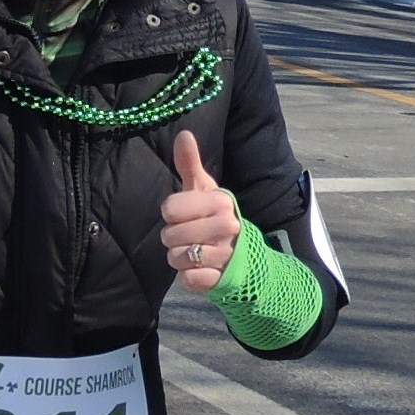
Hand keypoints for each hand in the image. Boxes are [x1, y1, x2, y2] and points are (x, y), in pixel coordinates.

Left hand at [159, 130, 240, 294]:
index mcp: (221, 202)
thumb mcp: (204, 190)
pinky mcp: (222, 280)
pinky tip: (198, 270)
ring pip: (177, 258)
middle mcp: (228, 227)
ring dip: (178, 258)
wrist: (244, 257)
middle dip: (172, 237)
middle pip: (170, 236)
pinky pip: (188, 280)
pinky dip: (187, 277)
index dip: (170, 213)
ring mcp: (226, 255)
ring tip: (191, 252)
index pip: (170, 208)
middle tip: (185, 235)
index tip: (180, 214)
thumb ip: (190, 164)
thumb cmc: (215, 217)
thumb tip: (183, 134)